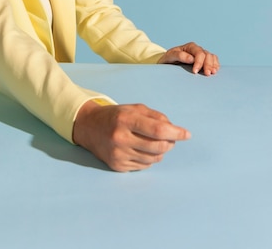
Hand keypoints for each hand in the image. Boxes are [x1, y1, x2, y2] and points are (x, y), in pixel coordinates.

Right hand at [72, 100, 190, 171]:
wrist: (88, 127)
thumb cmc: (116, 116)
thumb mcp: (134, 108)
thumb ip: (155, 116)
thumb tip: (175, 130)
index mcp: (125, 119)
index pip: (157, 129)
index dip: (175, 132)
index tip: (187, 134)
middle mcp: (120, 137)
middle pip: (158, 146)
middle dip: (170, 143)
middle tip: (171, 138)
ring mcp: (118, 153)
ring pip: (153, 158)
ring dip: (160, 151)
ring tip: (155, 143)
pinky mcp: (117, 166)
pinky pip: (144, 166)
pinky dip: (149, 158)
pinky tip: (143, 150)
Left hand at [158, 42, 219, 75]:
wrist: (168, 62)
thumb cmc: (169, 59)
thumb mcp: (170, 56)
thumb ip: (179, 56)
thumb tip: (191, 59)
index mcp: (190, 47)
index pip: (199, 53)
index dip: (199, 62)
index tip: (195, 72)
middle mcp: (197, 50)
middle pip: (207, 55)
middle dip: (208, 65)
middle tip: (207, 74)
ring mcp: (202, 55)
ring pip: (212, 57)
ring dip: (213, 65)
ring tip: (212, 73)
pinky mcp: (204, 61)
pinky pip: (213, 61)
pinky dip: (215, 65)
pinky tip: (214, 71)